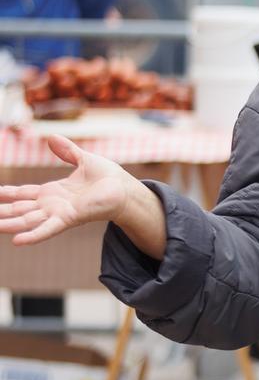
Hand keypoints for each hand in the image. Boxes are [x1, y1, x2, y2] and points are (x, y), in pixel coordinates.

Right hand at [0, 135, 158, 250]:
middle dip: (2, 212)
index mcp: (52, 192)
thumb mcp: (83, 160)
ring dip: (9, 225)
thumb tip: (51, 138)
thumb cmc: (108, 177)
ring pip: (27, 221)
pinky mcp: (69, 218)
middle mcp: (52, 205)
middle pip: (19, 209)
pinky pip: (47, 229)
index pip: (23, 194)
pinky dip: (33, 235)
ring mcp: (59, 213)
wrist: (126, 189)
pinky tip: (17, 241)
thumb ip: (66, 151)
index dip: (7, 193)